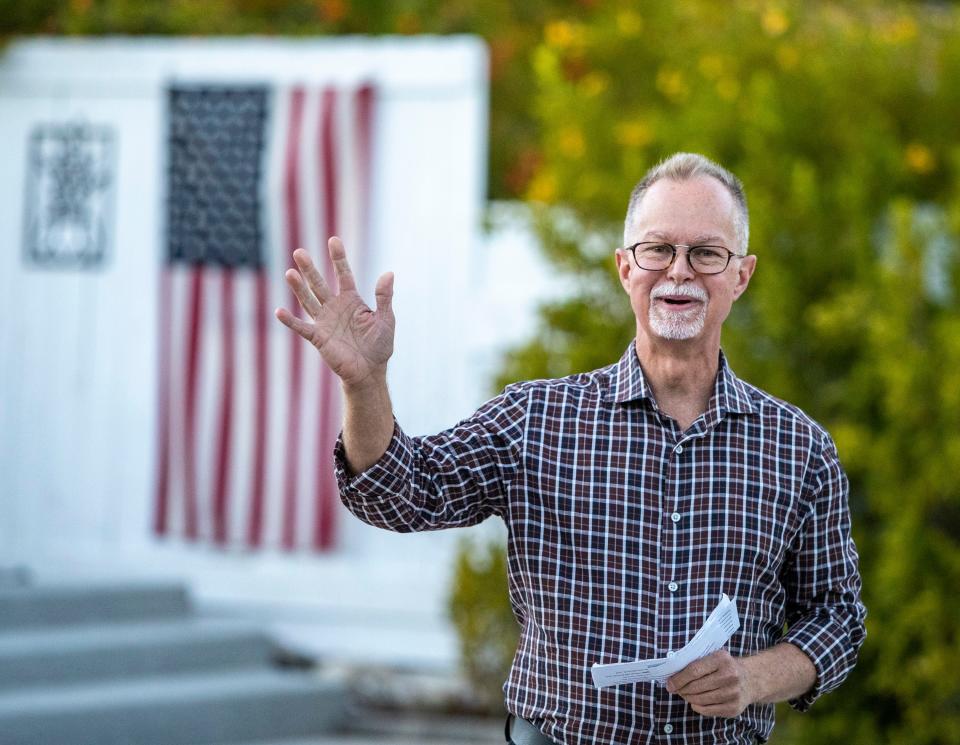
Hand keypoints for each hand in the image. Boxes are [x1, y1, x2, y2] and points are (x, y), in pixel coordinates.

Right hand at [275, 237, 394, 390]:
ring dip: (298, 288)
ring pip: (308, 300)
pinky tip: (279, 311)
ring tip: (289, 272)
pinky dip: (290, 321)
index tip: (333, 240)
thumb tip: (389, 273)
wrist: (369, 371)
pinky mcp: (319, 338)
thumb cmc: (379, 345)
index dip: (338, 258)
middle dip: (310, 269)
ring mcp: (325, 322)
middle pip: (319, 284)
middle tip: (299, 251)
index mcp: (352, 300)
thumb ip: (384, 297)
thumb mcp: (386, 319)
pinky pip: (302, 328)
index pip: (343, 274)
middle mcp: (335, 307)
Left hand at [665, 650, 753, 717]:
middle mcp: (729, 676)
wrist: (752, 679)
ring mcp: (733, 694)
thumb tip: (672, 673)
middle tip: (675, 689)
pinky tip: (694, 702)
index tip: (669, 684)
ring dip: (688, 698)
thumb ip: (697, 661)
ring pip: (701, 700)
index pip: (694, 670)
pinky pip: (708, 710)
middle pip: (696, 687)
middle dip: (682, 689)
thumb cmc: (726, 666)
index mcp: (722, 659)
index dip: (679, 679)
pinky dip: (698, 707)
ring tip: (684, 694)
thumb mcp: (715, 656)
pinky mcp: (734, 708)